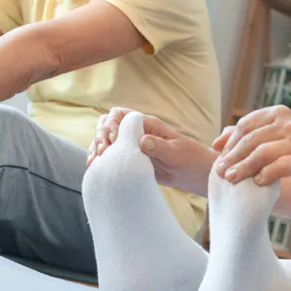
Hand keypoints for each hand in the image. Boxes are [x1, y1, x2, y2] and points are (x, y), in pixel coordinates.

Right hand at [88, 107, 216, 196]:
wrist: (194, 175)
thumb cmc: (189, 159)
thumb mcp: (176, 152)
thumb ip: (159, 146)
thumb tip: (142, 141)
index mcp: (146, 125)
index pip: (120, 115)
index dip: (112, 124)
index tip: (114, 139)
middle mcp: (136, 134)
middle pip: (107, 127)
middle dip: (101, 136)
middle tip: (104, 152)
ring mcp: (131, 148)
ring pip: (106, 142)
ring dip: (98, 149)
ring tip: (96, 161)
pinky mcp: (131, 162)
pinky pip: (111, 158)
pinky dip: (101, 161)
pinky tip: (95, 166)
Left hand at [213, 105, 290, 188]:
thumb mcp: (270, 137)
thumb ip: (244, 136)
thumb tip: (216, 144)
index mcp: (276, 113)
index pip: (245, 125)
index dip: (230, 143)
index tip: (219, 158)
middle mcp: (287, 123)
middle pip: (251, 139)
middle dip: (233, 157)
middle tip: (220, 171)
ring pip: (262, 152)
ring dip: (243, 167)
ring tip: (232, 178)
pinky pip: (280, 166)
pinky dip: (265, 174)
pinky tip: (257, 182)